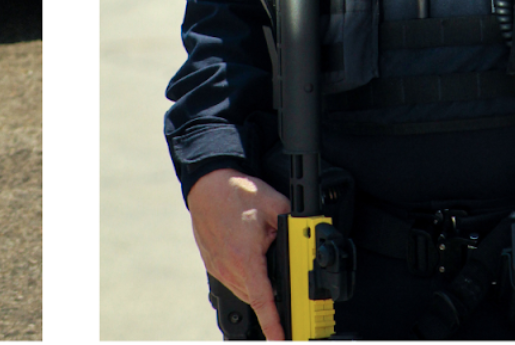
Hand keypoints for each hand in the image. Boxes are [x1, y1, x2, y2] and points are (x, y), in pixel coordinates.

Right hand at [187, 168, 289, 339]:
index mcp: (245, 258)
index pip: (262, 301)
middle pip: (257, 296)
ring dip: (259, 285)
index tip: (281, 339)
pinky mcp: (213, 264)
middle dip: (273, 297)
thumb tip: (308, 236)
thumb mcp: (273, 203)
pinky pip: (233, 280)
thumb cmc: (235, 193)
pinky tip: (251, 258)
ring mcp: (219, 267)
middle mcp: (229, 268)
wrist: (206, 184)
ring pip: (245, 290)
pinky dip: (246, 276)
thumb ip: (294, 224)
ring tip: (267, 262)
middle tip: (289, 288)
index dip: (273, 325)